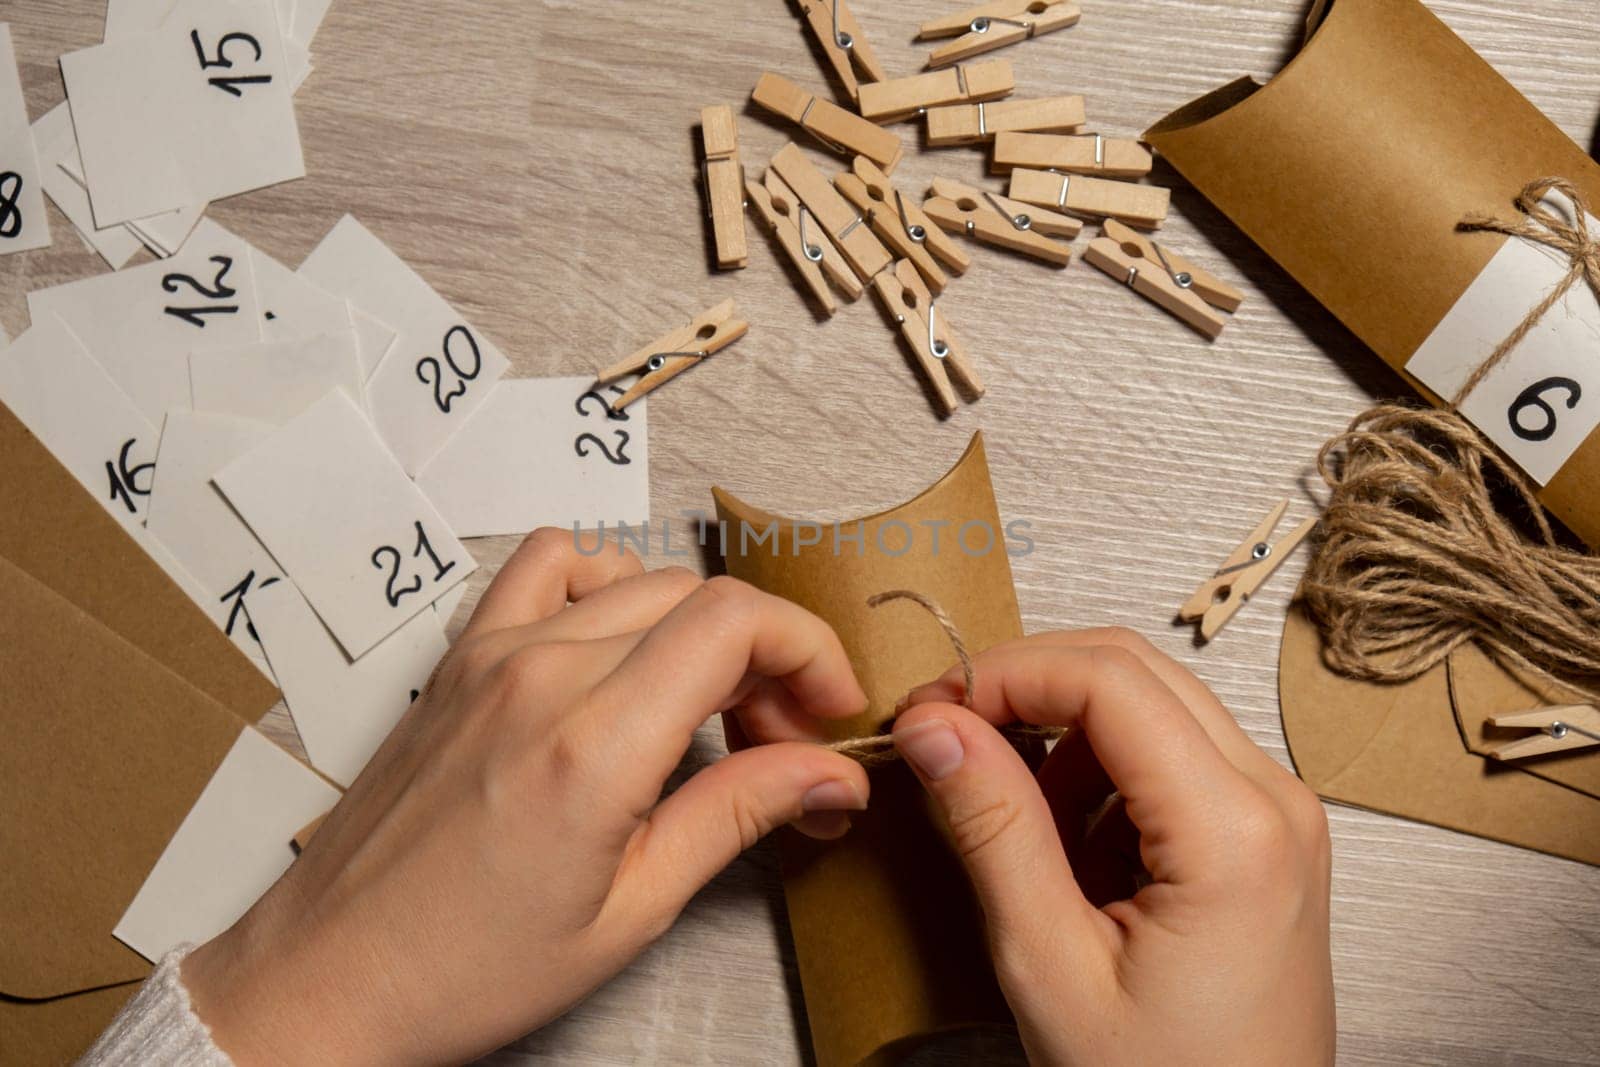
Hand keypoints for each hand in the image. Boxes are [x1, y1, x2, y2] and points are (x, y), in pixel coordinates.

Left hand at [183, 529, 869, 1065]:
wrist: (331, 975)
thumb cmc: (466, 966)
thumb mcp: (631, 910)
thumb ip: (737, 815)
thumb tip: (827, 774)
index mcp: (594, 744)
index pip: (737, 621)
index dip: (809, 650)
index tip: (828, 709)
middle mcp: (541, 675)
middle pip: (700, 597)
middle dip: (767, 658)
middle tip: (779, 741)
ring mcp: (492, 654)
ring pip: (637, 578)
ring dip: (697, 625)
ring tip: (705, 703)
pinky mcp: (459, 657)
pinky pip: (545, 566)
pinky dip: (604, 581)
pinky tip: (618, 645)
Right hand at [890, 629, 1333, 1066]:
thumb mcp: (1050, 965)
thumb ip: (993, 830)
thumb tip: (937, 726)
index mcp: (1235, 834)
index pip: (1109, 679)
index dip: (1005, 674)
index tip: (933, 710)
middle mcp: (1274, 802)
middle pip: (1133, 668)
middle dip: (1026, 686)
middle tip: (947, 734)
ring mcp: (1276, 815)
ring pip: (1150, 702)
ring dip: (1062, 734)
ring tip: (1013, 821)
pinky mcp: (1261, 834)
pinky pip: (1170, 753)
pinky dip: (1099, 775)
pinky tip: (1068, 848)